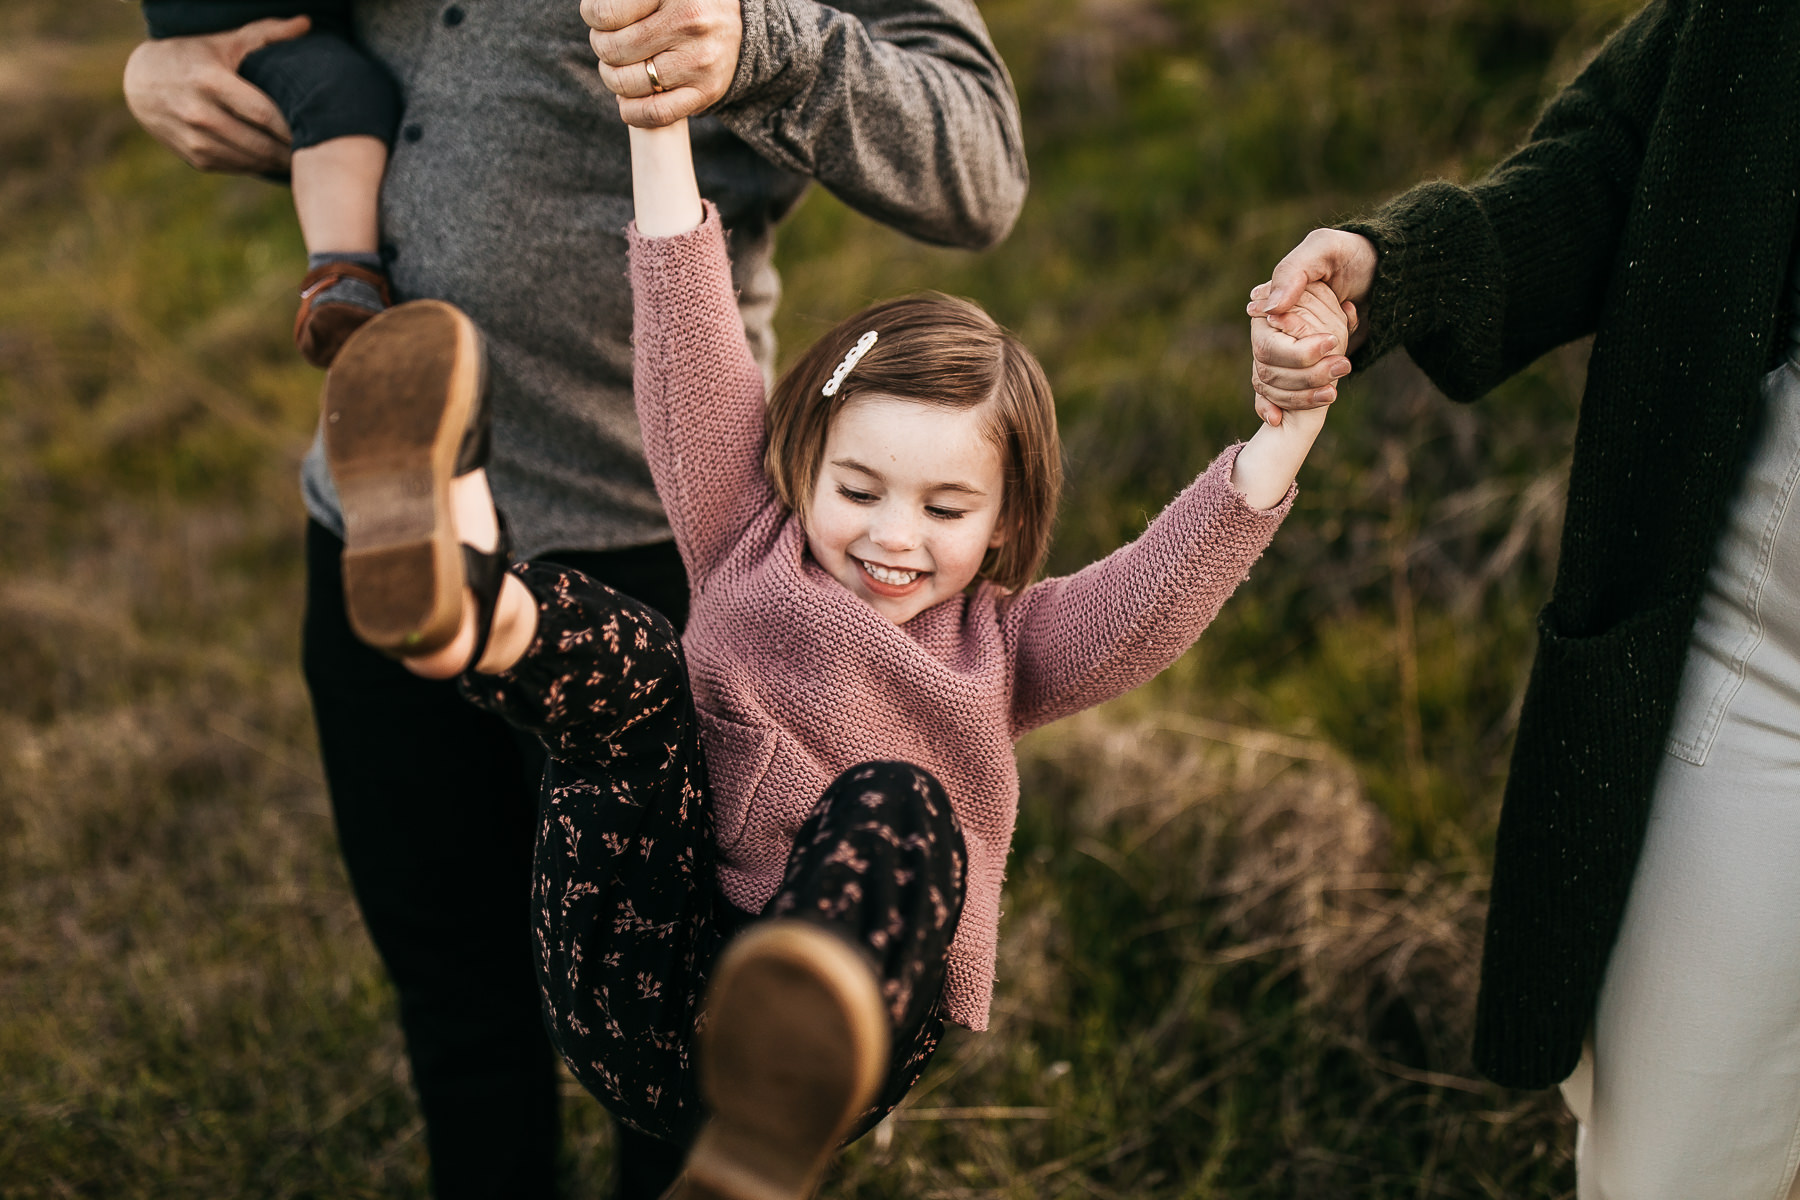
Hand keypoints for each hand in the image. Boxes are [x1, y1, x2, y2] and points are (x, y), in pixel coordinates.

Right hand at [122, 16, 309, 173]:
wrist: (141, 82)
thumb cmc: (193, 56)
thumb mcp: (225, 41)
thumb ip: (266, 34)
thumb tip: (307, 23)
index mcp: (210, 81)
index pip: (263, 113)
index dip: (292, 126)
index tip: (317, 128)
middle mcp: (200, 114)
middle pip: (260, 142)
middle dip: (291, 149)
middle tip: (319, 150)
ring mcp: (195, 140)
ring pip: (251, 160)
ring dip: (279, 162)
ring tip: (303, 157)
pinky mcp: (195, 158)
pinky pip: (237, 168)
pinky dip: (260, 165)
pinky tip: (276, 159)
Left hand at [581, 0, 742, 127]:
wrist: (737, 25)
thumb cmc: (685, 3)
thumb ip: (626, 1)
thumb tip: (593, 16)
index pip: (605, 14)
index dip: (592, 17)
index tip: (598, 18)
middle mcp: (688, 22)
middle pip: (612, 49)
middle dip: (602, 47)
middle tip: (611, 43)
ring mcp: (698, 59)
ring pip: (627, 82)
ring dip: (612, 79)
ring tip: (619, 68)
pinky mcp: (706, 91)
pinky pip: (654, 113)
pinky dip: (631, 111)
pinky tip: (626, 100)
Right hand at [1245, 229, 1377, 423]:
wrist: (1382, 272)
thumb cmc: (1351, 254)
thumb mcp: (1324, 249)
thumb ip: (1293, 273)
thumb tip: (1268, 310)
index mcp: (1270, 307)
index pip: (1266, 345)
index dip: (1292, 356)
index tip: (1330, 347)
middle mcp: (1272, 331)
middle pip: (1269, 370)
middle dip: (1305, 377)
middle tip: (1343, 367)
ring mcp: (1286, 350)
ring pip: (1275, 387)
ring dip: (1302, 395)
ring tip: (1335, 390)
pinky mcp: (1302, 364)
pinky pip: (1278, 393)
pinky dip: (1279, 408)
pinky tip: (1279, 420)